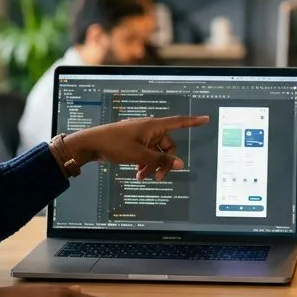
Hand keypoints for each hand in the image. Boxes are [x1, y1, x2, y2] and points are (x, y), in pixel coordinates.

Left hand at [69, 114, 209, 179]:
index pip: (178, 122)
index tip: (205, 119)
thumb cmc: (115, 144)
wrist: (92, 144)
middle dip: (165, 162)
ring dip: (152, 165)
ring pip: (156, 152)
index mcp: (153, 126)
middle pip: (167, 145)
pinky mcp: (133, 141)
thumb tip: (179, 163)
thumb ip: (160, 160)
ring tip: (143, 177)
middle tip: (158, 178)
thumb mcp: (140, 156)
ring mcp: (141, 135)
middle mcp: (149, 128)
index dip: (193, 122)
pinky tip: (138, 173)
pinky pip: (146, 152)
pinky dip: (144, 163)